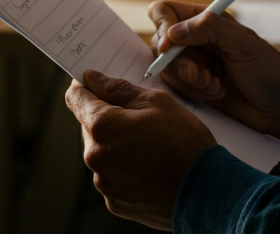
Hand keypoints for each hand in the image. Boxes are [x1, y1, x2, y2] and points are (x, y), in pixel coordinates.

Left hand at [65, 69, 215, 229]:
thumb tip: (93, 79)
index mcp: (103, 126)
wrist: (204, 190)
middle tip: (140, 115)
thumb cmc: (184, 141)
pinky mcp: (114, 201)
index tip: (94, 80)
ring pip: (101, 150)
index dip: (84, 85)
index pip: (76, 98)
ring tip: (150, 143)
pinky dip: (124, 165)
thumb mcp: (156, 101)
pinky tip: (149, 164)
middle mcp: (96, 156)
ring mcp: (104, 182)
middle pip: (89, 125)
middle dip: (108, 115)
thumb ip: (118, 89)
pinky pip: (111, 174)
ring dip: (116, 141)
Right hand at [149, 0, 279, 146]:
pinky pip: (176, 87)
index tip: (170, 46)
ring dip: (190, 79)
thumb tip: (173, 32)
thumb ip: (208, 29)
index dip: (162, 26)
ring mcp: (194, 62)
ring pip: (167, 67)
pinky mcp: (194, 86)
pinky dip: (194, 92)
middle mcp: (196, 38)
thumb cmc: (268, 69)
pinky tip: (217, 93)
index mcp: (206, 18)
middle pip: (161, 42)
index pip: (165, 11)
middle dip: (178, 62)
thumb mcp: (242, 43)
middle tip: (201, 75)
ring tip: (215, 85)